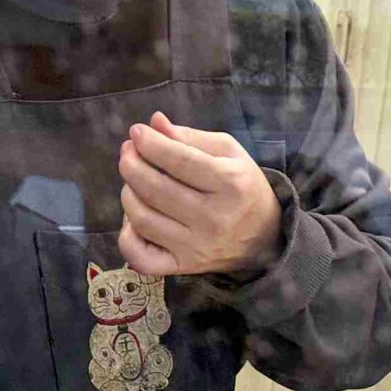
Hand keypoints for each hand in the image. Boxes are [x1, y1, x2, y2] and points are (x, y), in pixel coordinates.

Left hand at [117, 113, 281, 277]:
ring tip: (133, 182)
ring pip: (142, 219)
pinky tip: (133, 219)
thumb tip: (154, 123)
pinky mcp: (182, 267)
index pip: (178, 160)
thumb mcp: (228, 153)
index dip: (150, 143)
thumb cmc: (242, 186)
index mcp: (230, 183)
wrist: (263, 237)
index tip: (136, 132)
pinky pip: (141, 257)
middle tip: (128, 153)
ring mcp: (195, 246)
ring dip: (127, 194)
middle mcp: (213, 218)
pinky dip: (127, 236)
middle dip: (131, 165)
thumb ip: (190, 137)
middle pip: (154, 189)